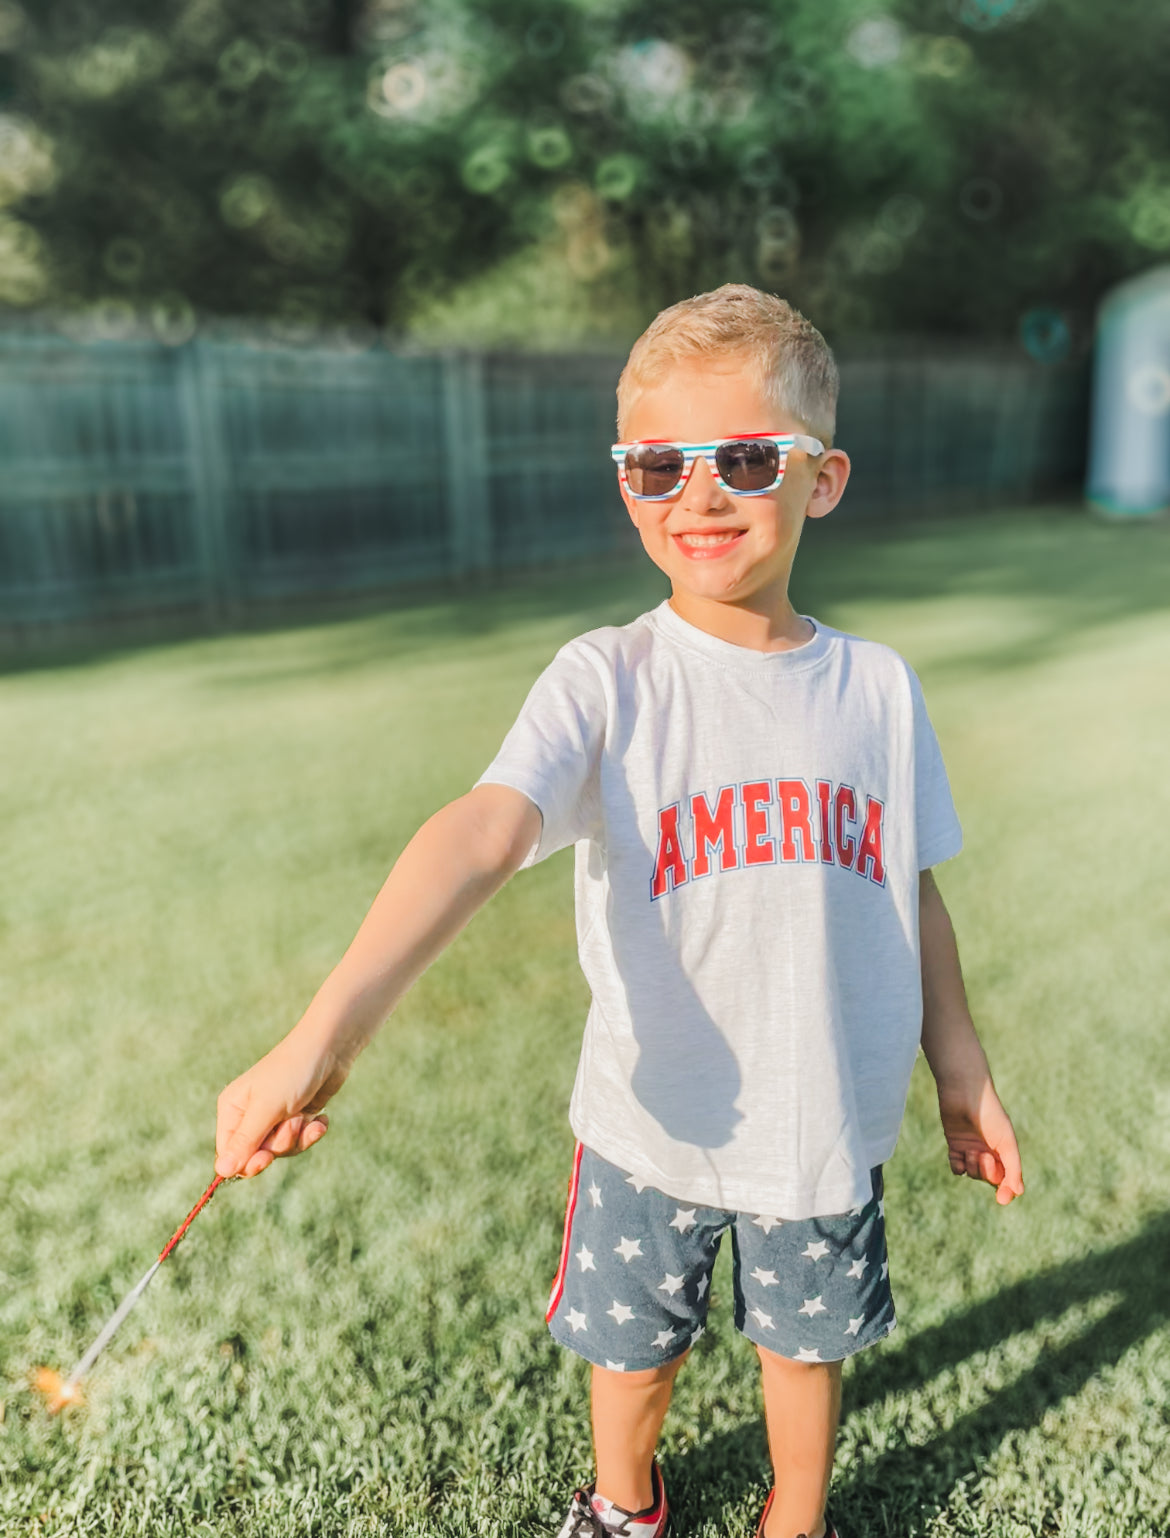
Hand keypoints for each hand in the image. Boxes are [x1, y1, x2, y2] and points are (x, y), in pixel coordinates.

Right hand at [215, 1030, 350, 1178]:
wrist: (330, 1048)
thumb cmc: (292, 1072)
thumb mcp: (266, 1108)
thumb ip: (245, 1141)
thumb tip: (221, 1171)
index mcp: (232, 1110)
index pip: (230, 1154)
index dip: (247, 1162)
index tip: (266, 1158)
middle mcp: (250, 1115)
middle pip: (258, 1155)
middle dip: (279, 1144)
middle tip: (292, 1123)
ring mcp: (275, 1116)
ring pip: (282, 1150)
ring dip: (297, 1136)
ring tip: (304, 1114)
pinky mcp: (297, 1116)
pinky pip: (301, 1141)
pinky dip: (312, 1132)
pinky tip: (321, 1120)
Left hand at [937, 1077, 1024, 1205]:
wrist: (965, 1093)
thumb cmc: (991, 1115)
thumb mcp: (1007, 1142)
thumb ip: (1013, 1168)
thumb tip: (1018, 1193)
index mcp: (1005, 1152)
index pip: (1007, 1180)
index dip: (1006, 1190)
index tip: (1002, 1199)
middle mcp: (989, 1152)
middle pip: (990, 1179)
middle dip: (987, 1173)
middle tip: (985, 1157)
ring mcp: (971, 1150)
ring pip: (973, 1174)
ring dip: (973, 1167)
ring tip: (972, 1151)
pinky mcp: (955, 1146)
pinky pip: (957, 1168)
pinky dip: (958, 1167)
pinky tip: (959, 1156)